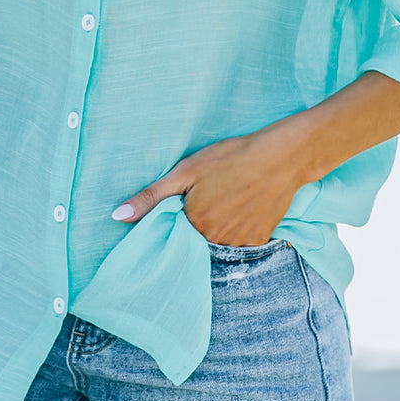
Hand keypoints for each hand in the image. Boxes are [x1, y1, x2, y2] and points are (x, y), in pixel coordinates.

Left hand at [110, 126, 304, 245]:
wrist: (282, 157)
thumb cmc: (231, 157)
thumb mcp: (186, 171)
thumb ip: (151, 197)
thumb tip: (117, 217)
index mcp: (193, 224)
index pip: (175, 231)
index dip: (180, 215)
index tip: (190, 200)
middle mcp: (215, 240)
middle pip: (197, 238)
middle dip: (199, 222)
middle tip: (213, 195)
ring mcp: (240, 243)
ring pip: (219, 241)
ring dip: (219, 227)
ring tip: (230, 198)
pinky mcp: (260, 240)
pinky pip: (241, 242)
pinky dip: (239, 228)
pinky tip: (244, 206)